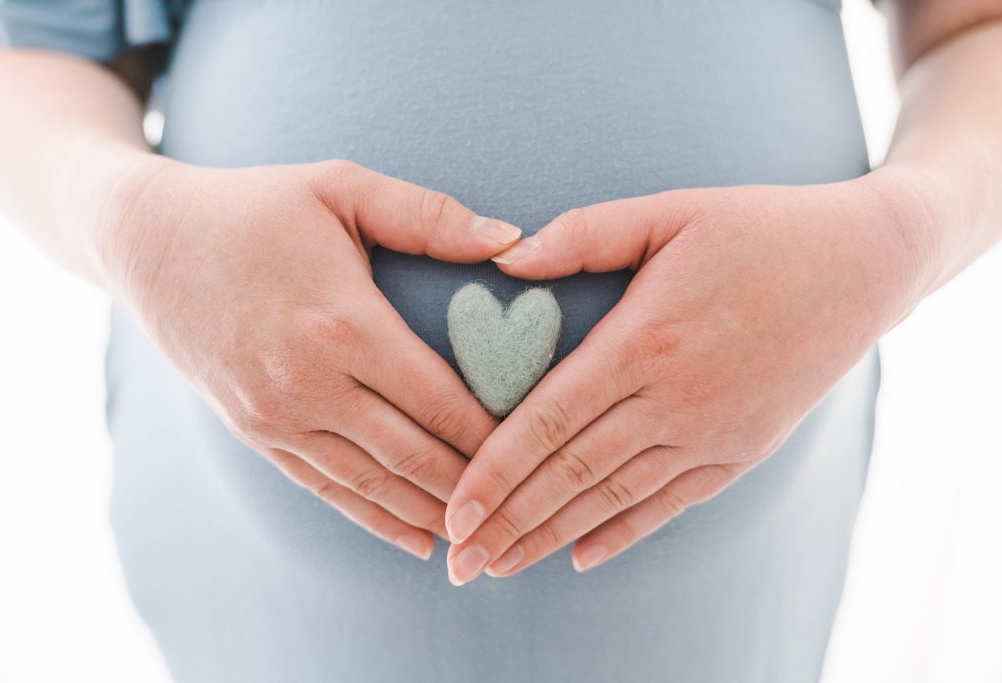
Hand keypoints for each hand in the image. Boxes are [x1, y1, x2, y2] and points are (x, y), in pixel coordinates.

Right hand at [99, 157, 520, 559]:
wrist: (148, 241)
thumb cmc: (256, 207)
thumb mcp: (341, 188)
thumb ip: (429, 216)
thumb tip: (513, 241)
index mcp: (342, 323)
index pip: (440, 401)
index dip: (494, 435)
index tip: (538, 450)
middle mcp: (309, 382)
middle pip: (412, 455)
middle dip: (473, 487)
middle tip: (525, 505)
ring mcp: (275, 416)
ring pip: (371, 485)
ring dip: (430, 514)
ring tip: (485, 535)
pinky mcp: (253, 432)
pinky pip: (324, 489)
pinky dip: (374, 519)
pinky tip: (416, 541)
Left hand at [442, 167, 939, 582]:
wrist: (864, 265)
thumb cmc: (758, 229)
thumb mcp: (671, 210)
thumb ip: (585, 234)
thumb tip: (505, 260)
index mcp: (647, 339)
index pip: (551, 419)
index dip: (496, 469)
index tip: (454, 508)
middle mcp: (676, 399)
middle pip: (573, 473)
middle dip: (509, 520)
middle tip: (458, 562)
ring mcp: (713, 432)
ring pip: (615, 498)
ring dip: (552, 537)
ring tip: (502, 567)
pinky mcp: (742, 450)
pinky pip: (672, 503)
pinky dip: (624, 533)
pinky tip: (581, 556)